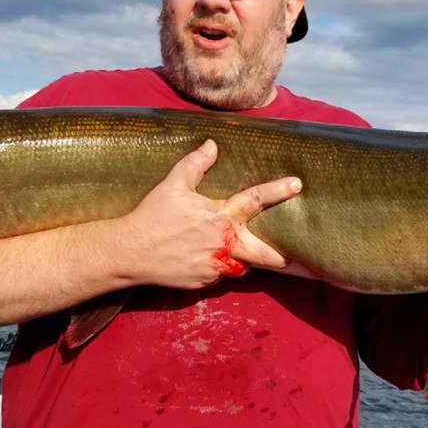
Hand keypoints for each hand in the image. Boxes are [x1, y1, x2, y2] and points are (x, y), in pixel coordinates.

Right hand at [116, 139, 301, 289]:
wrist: (130, 253)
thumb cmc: (152, 216)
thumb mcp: (172, 184)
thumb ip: (195, 164)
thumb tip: (212, 145)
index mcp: (219, 216)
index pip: (255, 199)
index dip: (278, 190)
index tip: (297, 185)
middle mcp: (223, 244)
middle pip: (263, 254)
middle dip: (280, 257)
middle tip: (290, 256)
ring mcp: (214, 267)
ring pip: (242, 267)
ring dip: (246, 260)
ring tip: (247, 254)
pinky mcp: (203, 283)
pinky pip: (219, 275)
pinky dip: (220, 267)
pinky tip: (210, 259)